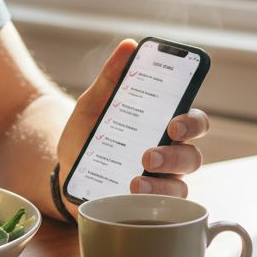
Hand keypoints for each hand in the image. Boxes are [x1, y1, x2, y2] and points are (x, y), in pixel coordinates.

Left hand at [56, 39, 209, 202]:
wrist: (61, 171)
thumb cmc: (86, 135)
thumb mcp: (93, 104)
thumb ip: (110, 78)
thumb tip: (129, 46)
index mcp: (163, 127)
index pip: (194, 123)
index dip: (192, 123)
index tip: (174, 124)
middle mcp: (168, 156)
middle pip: (192, 157)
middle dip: (174, 156)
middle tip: (148, 154)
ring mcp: (159, 184)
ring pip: (180, 188)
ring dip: (161, 185)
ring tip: (134, 180)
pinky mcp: (144, 207)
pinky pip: (160, 211)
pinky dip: (147, 204)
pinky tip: (129, 198)